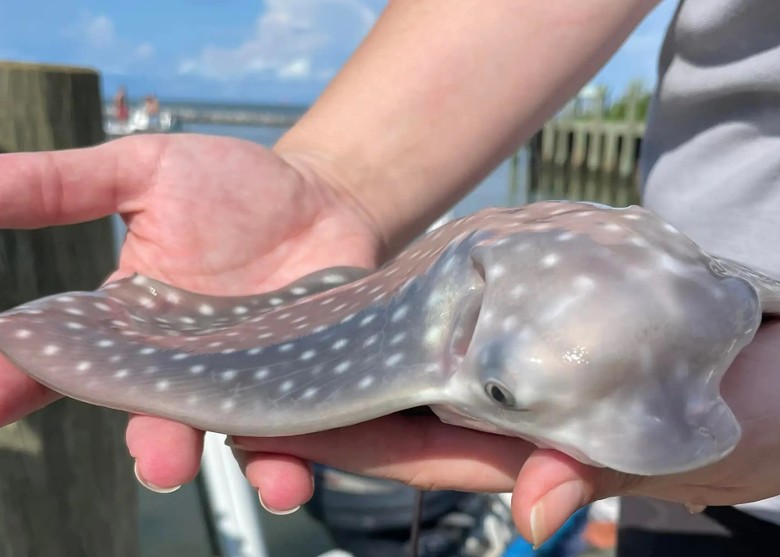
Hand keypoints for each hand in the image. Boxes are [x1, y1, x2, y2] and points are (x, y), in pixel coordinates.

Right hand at [0, 133, 382, 505]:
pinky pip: (296, 431)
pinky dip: (291, 459)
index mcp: (130, 318)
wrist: (324, 195)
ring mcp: (244, 378)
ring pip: (229, 436)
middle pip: (155, 415)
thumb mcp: (144, 170)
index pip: (63, 359)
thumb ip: (64, 185)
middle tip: (158, 463)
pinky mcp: (301, 383)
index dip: (18, 381)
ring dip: (237, 465)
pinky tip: (291, 476)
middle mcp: (182, 363)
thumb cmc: (231, 185)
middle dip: (153, 443)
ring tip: (239, 480)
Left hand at [232, 319, 779, 543]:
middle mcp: (489, 406)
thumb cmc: (713, 403)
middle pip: (382, 407)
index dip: (334, 441)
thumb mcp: (659, 441)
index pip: (403, 446)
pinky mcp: (506, 324)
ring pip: (401, 363)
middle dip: (311, 405)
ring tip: (262, 341)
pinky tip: (349, 296)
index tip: (264, 431)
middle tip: (227, 388)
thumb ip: (587, 469)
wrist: (752, 355)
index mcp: (507, 441)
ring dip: (339, 358)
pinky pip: (439, 321)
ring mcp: (493, 364)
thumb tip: (534, 516)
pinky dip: (396, 314)